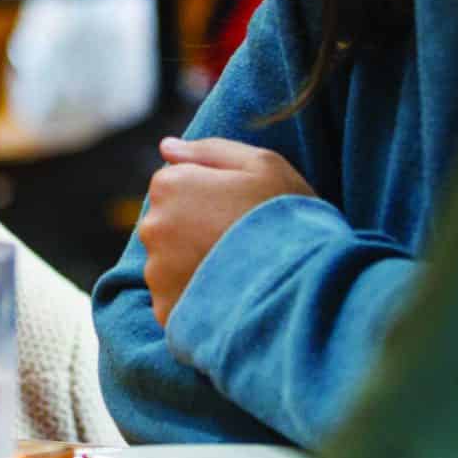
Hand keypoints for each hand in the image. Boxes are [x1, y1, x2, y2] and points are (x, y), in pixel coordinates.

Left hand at [140, 137, 313, 328]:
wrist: (304, 282)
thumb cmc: (286, 215)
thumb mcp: (262, 165)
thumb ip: (209, 150)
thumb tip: (167, 147)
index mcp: (169, 185)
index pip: (175, 183)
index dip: (210, 194)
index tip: (238, 208)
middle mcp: (153, 227)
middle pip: (168, 223)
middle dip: (195, 229)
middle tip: (238, 241)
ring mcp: (156, 272)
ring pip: (170, 263)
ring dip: (194, 266)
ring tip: (237, 272)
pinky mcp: (165, 310)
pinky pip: (176, 299)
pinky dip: (196, 298)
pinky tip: (228, 296)